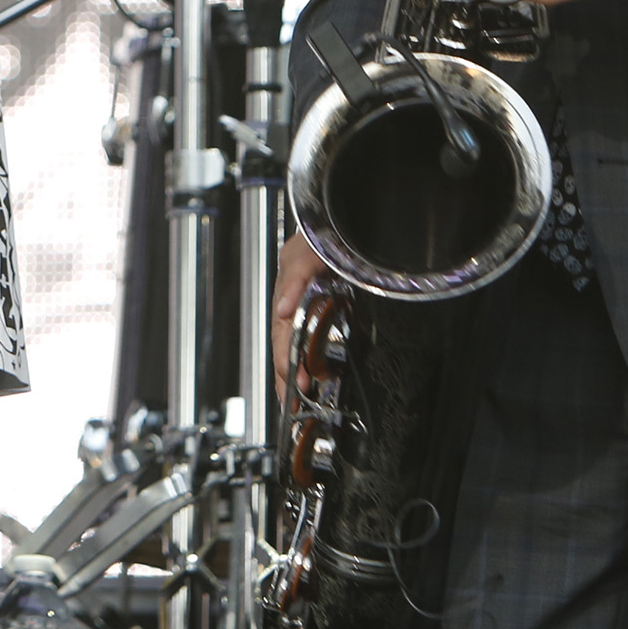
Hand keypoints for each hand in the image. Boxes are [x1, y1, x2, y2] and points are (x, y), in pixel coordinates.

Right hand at [273, 231, 324, 396]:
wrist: (344, 225)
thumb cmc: (321, 235)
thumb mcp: (307, 252)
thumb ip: (295, 278)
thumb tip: (283, 308)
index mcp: (287, 294)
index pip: (283, 335)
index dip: (287, 360)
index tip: (294, 381)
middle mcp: (295, 303)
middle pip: (286, 346)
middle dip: (286, 376)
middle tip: (292, 403)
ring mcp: (308, 307)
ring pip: (296, 346)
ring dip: (294, 372)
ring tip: (296, 398)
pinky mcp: (324, 308)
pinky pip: (310, 339)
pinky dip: (308, 359)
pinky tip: (312, 371)